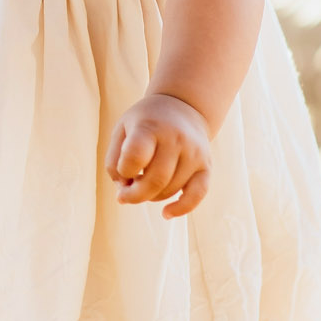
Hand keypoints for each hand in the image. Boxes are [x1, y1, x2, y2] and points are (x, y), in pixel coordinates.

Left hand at [106, 92, 211, 215]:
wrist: (182, 107)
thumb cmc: (145, 123)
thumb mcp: (122, 130)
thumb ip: (114, 160)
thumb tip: (124, 192)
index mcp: (150, 127)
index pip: (135, 157)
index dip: (123, 171)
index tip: (122, 170)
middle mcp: (176, 139)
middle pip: (154, 180)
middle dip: (135, 195)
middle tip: (124, 196)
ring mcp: (194, 153)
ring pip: (170, 190)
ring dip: (151, 197)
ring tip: (143, 185)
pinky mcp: (206, 166)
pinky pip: (197, 195)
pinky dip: (181, 209)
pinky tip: (166, 213)